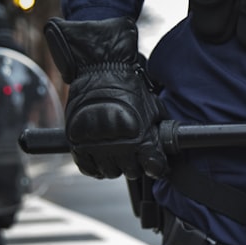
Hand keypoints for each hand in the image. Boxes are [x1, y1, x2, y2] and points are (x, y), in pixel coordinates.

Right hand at [44, 17, 168, 178]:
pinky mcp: (78, 144)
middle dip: (134, 165)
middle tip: (132, 154)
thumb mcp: (152, 107)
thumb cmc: (128, 88)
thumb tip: (167, 144)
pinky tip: (99, 157)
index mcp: (141, 139)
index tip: (154, 164)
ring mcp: (97, 147)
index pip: (154, 168)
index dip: (156, 168)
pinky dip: (94, 167)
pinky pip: (88, 168)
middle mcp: (119, 147)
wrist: (100, 71)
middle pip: (131, 173)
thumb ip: (158, 129)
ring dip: (114, 166)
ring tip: (114, 152)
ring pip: (110, 173)